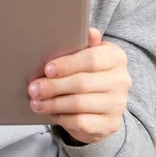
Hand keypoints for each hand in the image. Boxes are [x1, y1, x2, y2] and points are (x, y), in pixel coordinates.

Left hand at [28, 28, 131, 144]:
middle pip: (82, 83)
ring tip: (36, 102)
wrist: (104, 104)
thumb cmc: (90, 72)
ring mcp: (118, 104)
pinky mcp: (110, 124)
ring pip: (79, 104)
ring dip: (53, 103)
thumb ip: (86, 44)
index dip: (67, 64)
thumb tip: (89, 31)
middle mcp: (121, 80)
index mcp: (116, 57)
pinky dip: (63, 118)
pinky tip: (52, 113)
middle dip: (53, 86)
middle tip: (34, 88)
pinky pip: (82, 122)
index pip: (91, 59)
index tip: (47, 69)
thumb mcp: (89, 53)